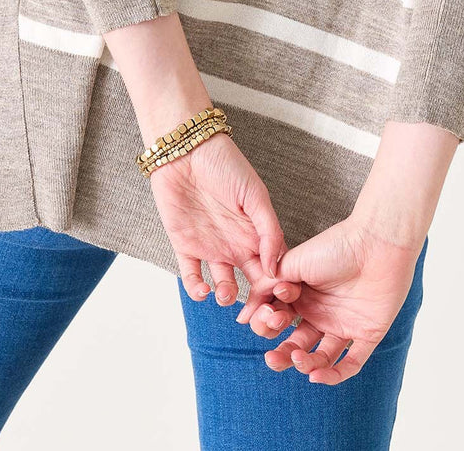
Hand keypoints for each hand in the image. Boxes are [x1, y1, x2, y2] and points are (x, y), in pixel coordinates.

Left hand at [149, 130, 285, 306]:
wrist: (185, 150)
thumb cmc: (225, 165)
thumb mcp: (255, 194)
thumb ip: (269, 230)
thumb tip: (276, 268)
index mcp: (256, 232)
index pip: (272, 268)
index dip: (276, 287)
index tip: (278, 300)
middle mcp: (236, 243)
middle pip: (251, 282)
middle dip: (255, 302)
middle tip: (254, 313)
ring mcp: (211, 247)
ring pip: (223, 285)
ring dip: (226, 296)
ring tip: (225, 294)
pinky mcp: (185, 247)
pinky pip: (192, 277)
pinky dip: (197, 290)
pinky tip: (203, 290)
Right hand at [235, 215, 421, 383]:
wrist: (376, 242)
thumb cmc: (335, 247)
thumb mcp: (291, 264)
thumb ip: (265, 287)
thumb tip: (242, 316)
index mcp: (302, 296)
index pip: (279, 322)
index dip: (269, 324)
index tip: (269, 314)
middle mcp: (321, 313)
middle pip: (296, 344)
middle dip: (282, 355)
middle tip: (273, 357)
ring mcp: (344, 325)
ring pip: (320, 357)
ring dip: (305, 364)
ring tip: (298, 359)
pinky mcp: (367, 334)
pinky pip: (351, 364)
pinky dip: (333, 374)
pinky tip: (317, 375)